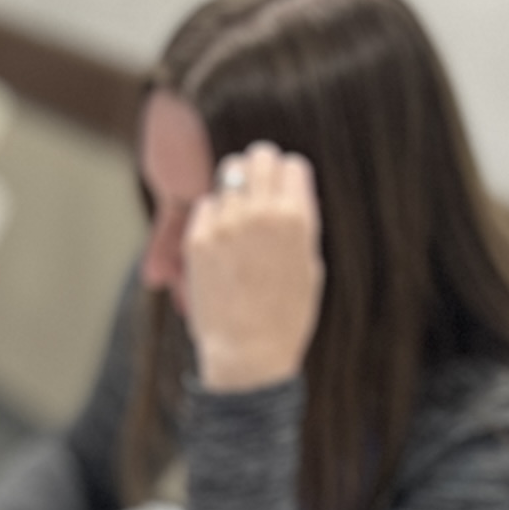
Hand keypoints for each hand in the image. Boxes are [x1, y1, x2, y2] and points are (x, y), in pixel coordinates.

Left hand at [180, 140, 323, 390]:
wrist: (248, 353)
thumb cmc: (286, 316)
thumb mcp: (310, 266)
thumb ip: (301, 222)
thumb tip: (290, 191)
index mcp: (296, 218)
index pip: (291, 163)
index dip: (288, 177)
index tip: (283, 192)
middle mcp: (260, 213)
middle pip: (258, 156)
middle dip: (260, 170)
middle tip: (258, 190)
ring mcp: (225, 224)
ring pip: (228, 176)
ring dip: (235, 192)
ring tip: (238, 221)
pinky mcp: (198, 239)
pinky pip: (206, 205)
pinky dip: (213, 216)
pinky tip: (221, 243)